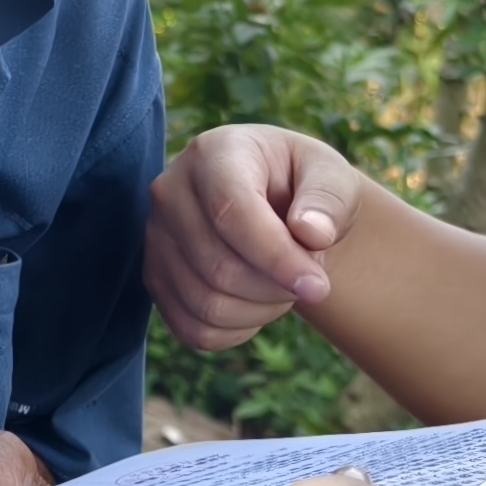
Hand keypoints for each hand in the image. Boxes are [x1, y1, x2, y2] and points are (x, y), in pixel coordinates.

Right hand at [148, 125, 374, 350]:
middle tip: (309, 281)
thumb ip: (328, 200)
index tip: (318, 287)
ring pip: (205, 304)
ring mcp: (156, 237)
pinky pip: (193, 328)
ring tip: (284, 288)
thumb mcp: (331, 176)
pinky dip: (236, 331)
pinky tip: (258, 307)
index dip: (276, 258)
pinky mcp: (154, 277)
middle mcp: (171, 192)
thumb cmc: (305, 186)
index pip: (230, 212)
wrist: (277, 203)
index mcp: (214, 154)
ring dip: (260, 311)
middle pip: (218, 266)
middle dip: (276, 288)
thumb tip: (312, 234)